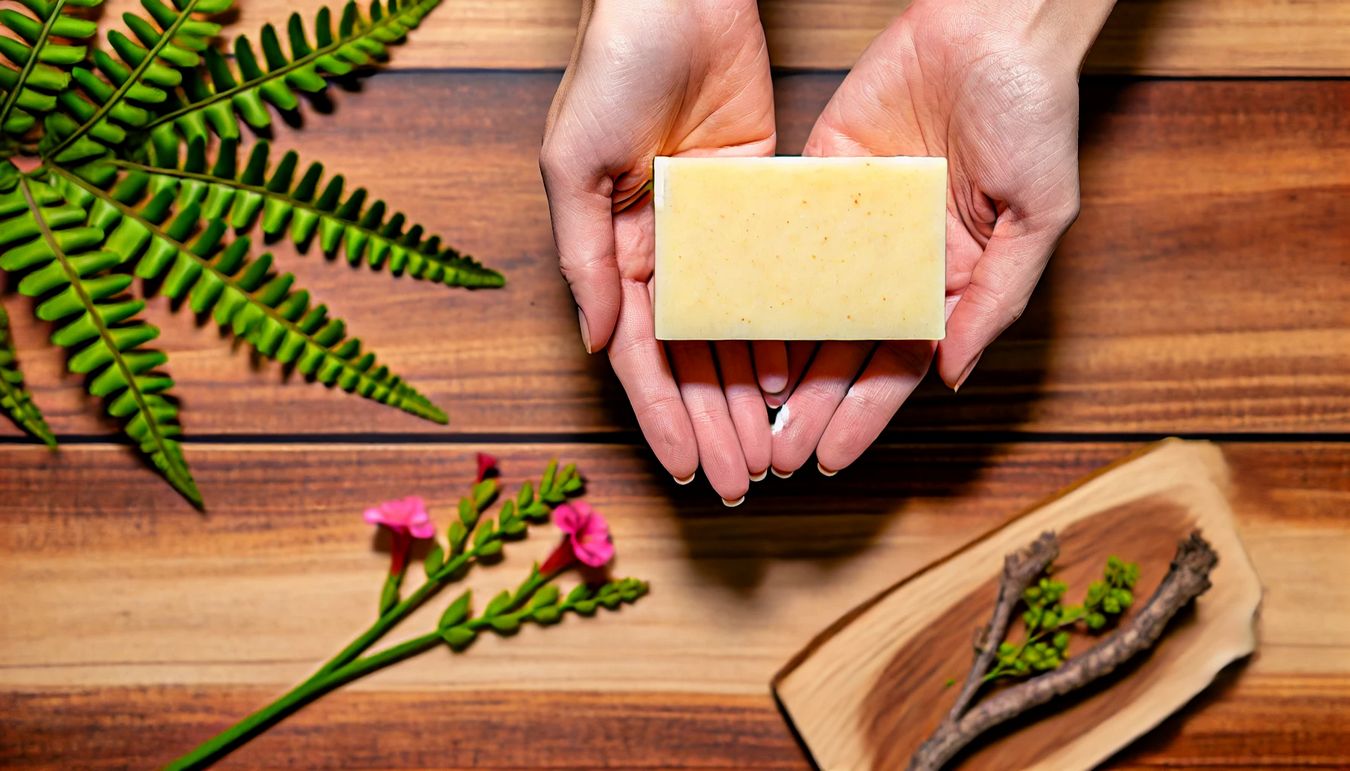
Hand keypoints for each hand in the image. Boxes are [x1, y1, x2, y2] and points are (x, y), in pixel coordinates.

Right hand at [540, 0, 781, 502]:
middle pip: (689, 359)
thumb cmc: (610, 68)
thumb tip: (595, 343)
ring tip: (766, 451)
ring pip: (731, 333)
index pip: (637, 354)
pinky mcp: (760, 202)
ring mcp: (713, 232)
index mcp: (612, 247)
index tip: (687, 469)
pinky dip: (777, 330)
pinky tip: (789, 378)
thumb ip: (585, 258)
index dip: (661, 415)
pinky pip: (771, 281)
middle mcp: (662, 250)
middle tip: (739, 480)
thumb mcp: (575, 166)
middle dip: (710, 422)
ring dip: (743, 396)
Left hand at [769, 0, 1113, 476]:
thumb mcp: (1037, 216)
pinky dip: (760, 283)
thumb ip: (995, 298)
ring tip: (747, 410)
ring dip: (780, 362)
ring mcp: (852, 223)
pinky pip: (782, 238)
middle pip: (844, 348)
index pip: (897, 363)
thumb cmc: (1034, 113)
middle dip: (813, 404)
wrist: (992, 23)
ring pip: (807, 307)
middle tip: (776, 454)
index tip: (830, 457)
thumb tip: (951, 377)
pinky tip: (733, 325)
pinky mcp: (817, 177)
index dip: (864, 413)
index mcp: (949, 277)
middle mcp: (894, 261)